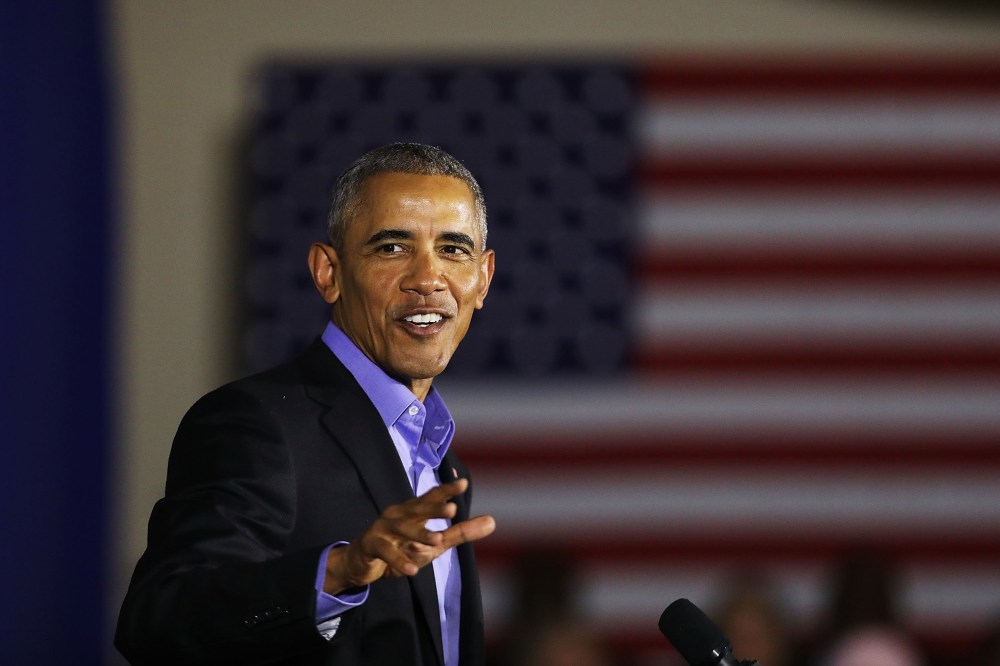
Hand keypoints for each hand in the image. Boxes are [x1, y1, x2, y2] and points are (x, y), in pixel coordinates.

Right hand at [323, 478, 494, 593]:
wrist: (363, 564)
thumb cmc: (402, 548)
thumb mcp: (435, 543)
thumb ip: (461, 532)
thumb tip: (493, 521)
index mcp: (414, 510)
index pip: (432, 497)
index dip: (446, 491)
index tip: (463, 483)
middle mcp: (398, 514)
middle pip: (417, 508)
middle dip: (433, 508)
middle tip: (452, 508)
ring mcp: (382, 528)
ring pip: (402, 528)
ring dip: (418, 534)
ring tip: (437, 540)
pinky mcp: (370, 545)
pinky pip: (385, 551)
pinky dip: (398, 560)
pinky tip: (412, 570)